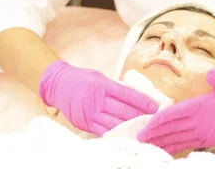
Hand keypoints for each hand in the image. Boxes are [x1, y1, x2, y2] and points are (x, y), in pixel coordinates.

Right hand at [39, 60, 158, 135]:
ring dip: (131, 128)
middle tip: (155, 121)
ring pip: (115, 123)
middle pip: (123, 111)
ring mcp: (90, 113)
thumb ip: (115, 88)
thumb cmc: (82, 79)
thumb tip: (136, 98)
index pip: (127, 94)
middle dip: (141, 116)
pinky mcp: (84, 123)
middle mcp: (96, 99)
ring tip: (145, 130)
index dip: (143, 102)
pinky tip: (127, 136)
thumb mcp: (100, 77)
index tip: (156, 107)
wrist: (58, 85)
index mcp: (103, 85)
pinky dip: (117, 135)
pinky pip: (103, 132)